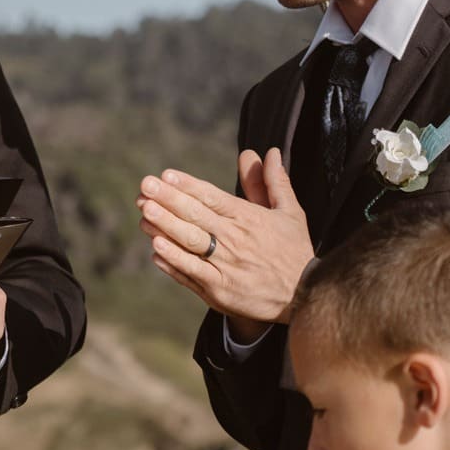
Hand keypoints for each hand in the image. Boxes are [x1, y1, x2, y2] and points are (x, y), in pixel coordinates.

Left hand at [137, 147, 315, 341]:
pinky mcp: (219, 292)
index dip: (188, 186)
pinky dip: (172, 262)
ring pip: (189, 244)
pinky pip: (190, 274)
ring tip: (145, 213)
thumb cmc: (294, 251)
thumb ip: (273, 183)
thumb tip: (269, 152)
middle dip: (168, 200)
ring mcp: (225, 268)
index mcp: (248, 219)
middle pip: (196, 217)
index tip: (166, 175)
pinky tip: (155, 249)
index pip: (212, 198)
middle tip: (144, 186)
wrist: (305, 298)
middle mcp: (234, 241)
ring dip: (165, 227)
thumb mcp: (290, 213)